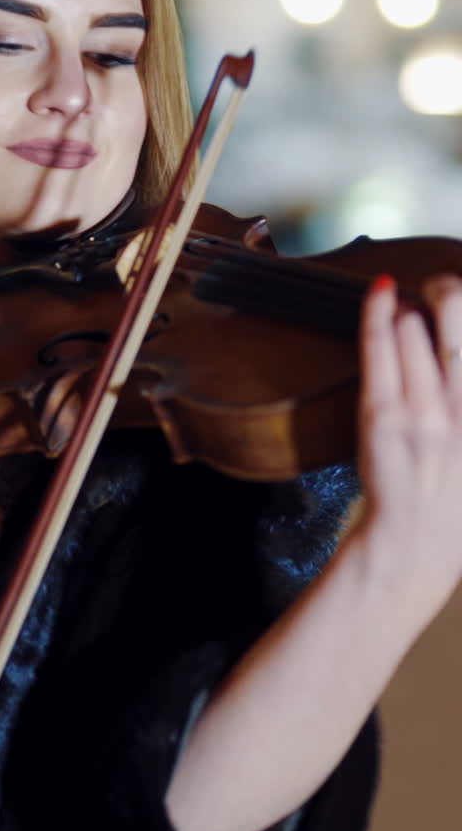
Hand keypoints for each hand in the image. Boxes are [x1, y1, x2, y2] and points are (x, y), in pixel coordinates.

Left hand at [357, 273, 461, 619]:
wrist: (417, 542)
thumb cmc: (454, 490)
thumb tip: (454, 349)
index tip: (455, 298)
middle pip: (458, 314)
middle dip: (445, 289)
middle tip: (436, 288)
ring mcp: (425, 410)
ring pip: (416, 326)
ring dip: (408, 311)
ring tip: (405, 316)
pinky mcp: (384, 415)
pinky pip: (379, 347)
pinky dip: (377, 313)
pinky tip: (378, 295)